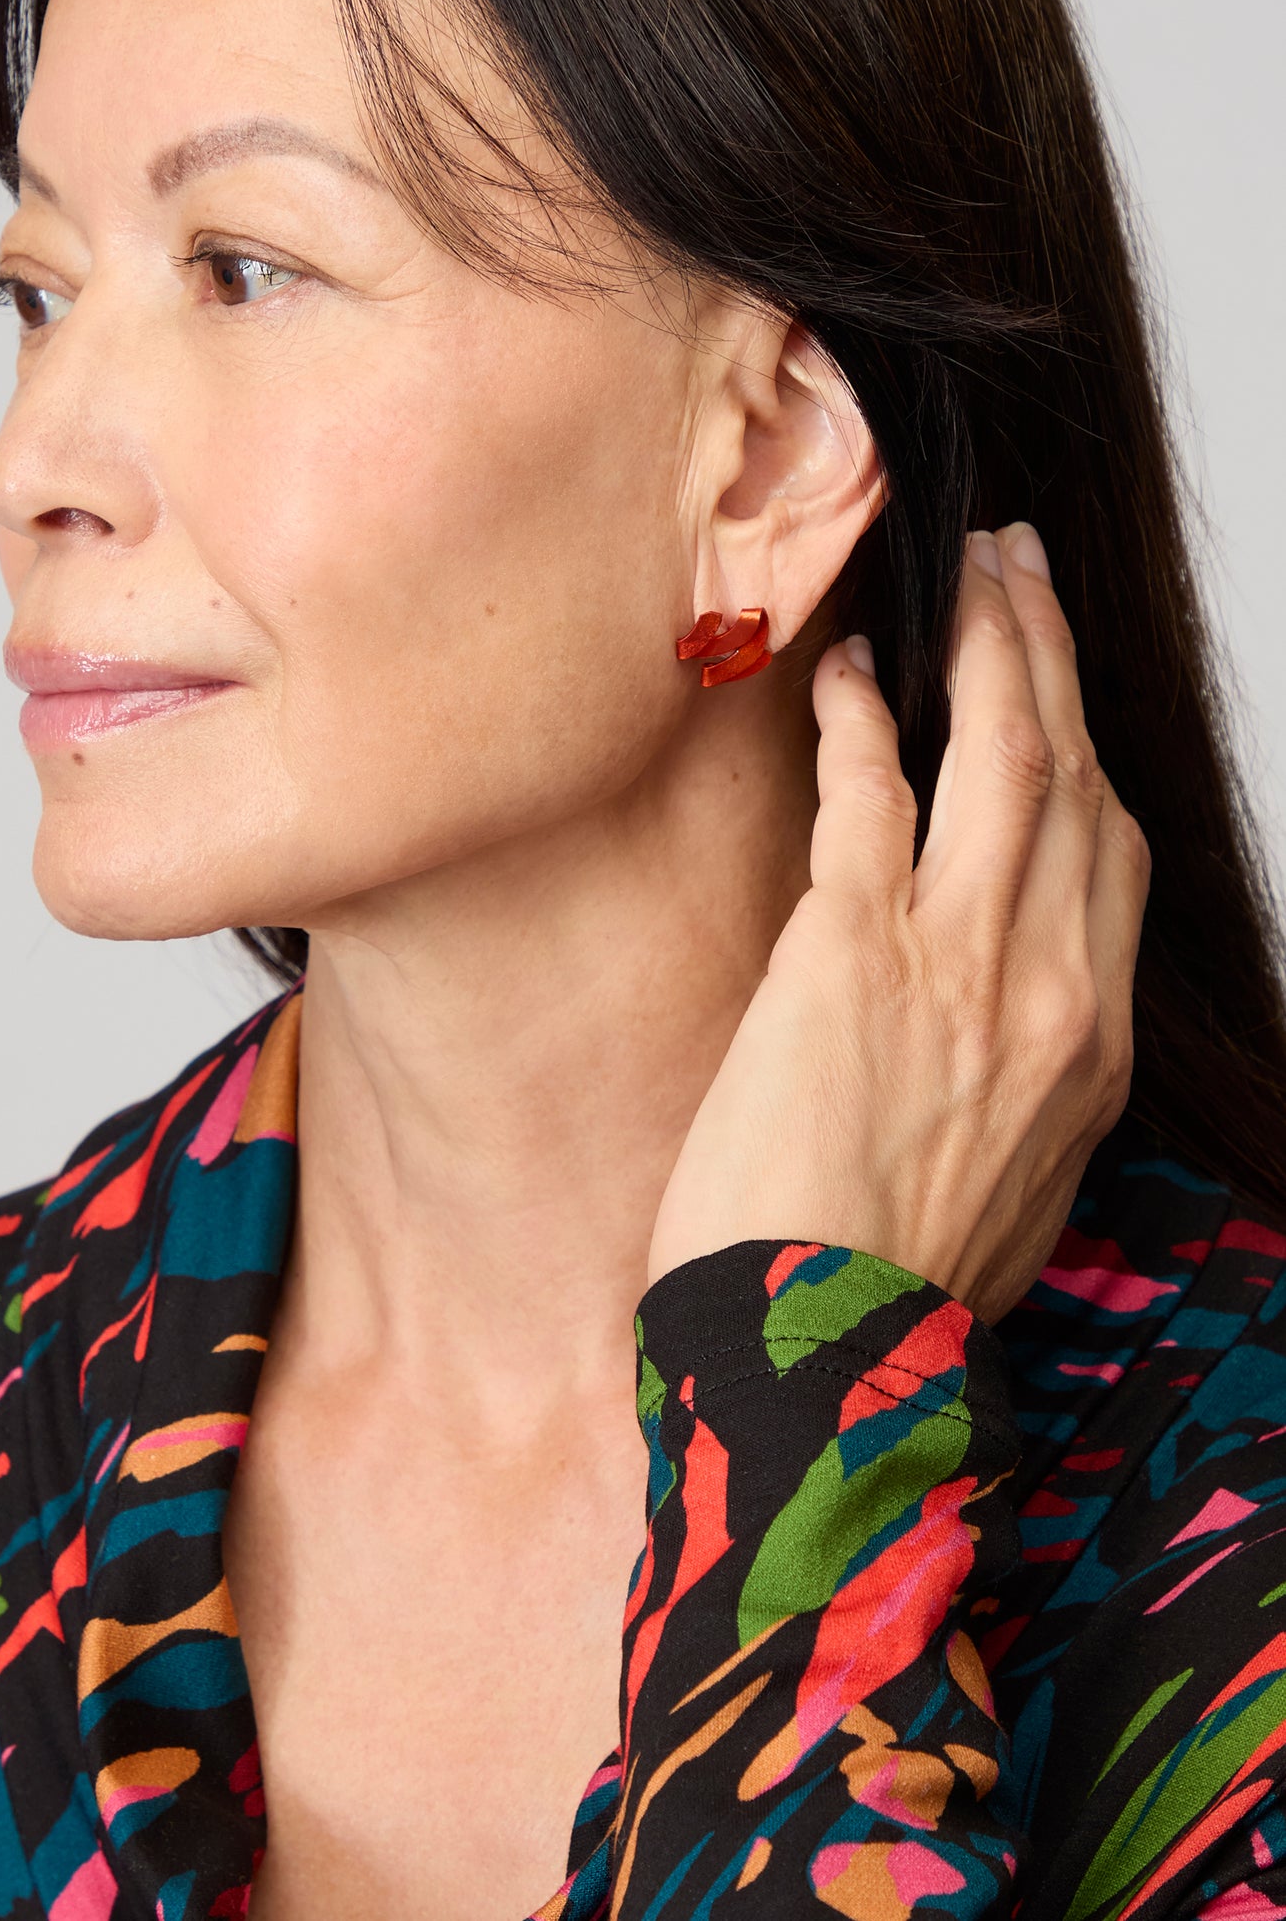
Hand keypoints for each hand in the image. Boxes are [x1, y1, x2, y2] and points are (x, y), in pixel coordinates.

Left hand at [648, 523, 1150, 1322]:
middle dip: (1050, 656)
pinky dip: (863, 719)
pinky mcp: (852, 953)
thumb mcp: (1008, 1191)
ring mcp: (960, 961)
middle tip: (1018, 574)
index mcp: (1088, 1046)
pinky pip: (873, 795)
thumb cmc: (888, 1290)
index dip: (1089, 753)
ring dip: (988, 647)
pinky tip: (846, 671)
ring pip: (1003, 758)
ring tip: (965, 574)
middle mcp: (1050, 986)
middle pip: (1075, 777)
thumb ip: (1024, 1092)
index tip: (1061, 697)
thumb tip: (1004, 1042)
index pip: (1113, 857)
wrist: (823, 1363)